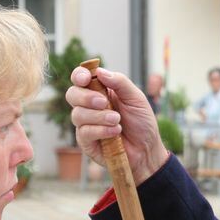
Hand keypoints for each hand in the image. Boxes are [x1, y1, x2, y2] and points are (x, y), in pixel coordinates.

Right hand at [66, 67, 169, 184]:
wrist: (147, 148)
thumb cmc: (141, 122)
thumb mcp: (136, 98)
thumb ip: (120, 82)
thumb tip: (99, 71)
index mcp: (100, 91)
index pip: (81, 78)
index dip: (79, 75)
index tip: (85, 78)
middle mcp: (89, 106)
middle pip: (72, 94)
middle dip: (86, 97)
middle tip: (104, 103)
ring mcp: (86, 124)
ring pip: (78, 114)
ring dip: (99, 116)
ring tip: (117, 120)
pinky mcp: (86, 141)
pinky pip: (84, 132)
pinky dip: (101, 130)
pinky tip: (115, 132)